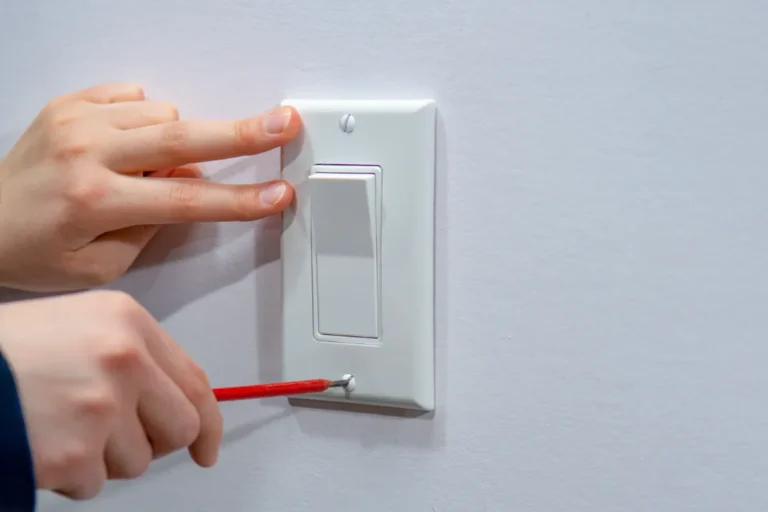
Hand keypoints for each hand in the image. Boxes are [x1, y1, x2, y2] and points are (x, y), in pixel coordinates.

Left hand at [0, 82, 300, 290]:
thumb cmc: (34, 251)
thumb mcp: (102, 264)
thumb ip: (155, 223)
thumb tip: (189, 179)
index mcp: (95, 200)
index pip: (189, 200)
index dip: (241, 200)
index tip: (277, 195)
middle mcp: (86, 151)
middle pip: (185, 138)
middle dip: (242, 134)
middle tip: (281, 125)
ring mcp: (76, 119)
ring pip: (164, 114)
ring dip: (174, 141)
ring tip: (147, 168)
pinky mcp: (69, 102)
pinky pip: (134, 96)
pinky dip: (144, 120)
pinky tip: (127, 145)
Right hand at [0, 290, 221, 498]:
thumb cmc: (6, 350)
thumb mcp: (77, 325)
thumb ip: (131, 355)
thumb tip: (170, 402)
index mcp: (127, 321)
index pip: (196, 381)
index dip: (209, 421)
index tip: (207, 447)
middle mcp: (124, 360)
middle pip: (181, 427)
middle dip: (154, 442)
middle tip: (116, 439)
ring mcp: (101, 408)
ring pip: (137, 461)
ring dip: (104, 458)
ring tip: (59, 428)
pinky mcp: (73, 454)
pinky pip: (94, 484)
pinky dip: (71, 477)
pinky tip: (40, 444)